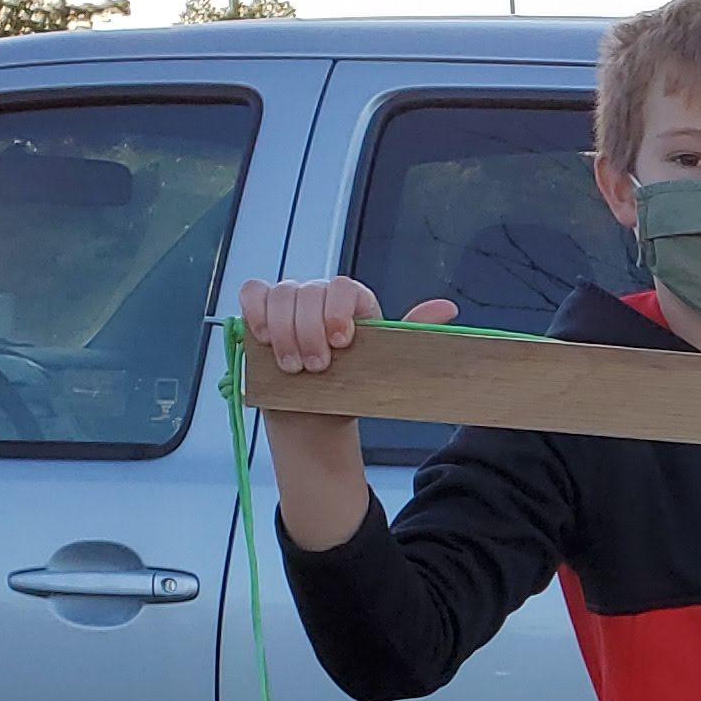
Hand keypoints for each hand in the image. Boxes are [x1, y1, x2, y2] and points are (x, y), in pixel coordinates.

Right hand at [237, 279, 456, 549]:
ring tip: (294, 368)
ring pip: (279, 296)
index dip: (338, 312)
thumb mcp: (385, 364)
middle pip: (307, 292)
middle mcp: (320, 296)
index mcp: (354, 303)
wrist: (320, 411)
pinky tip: (266, 340)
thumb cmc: (354, 385)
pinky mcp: (262, 312)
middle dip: (308, 333)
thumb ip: (410, 332)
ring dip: (284, 334)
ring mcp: (289, 302)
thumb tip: (448, 309)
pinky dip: (256, 314)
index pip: (344, 288)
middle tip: (317, 368)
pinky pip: (253, 295)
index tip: (341, 343)